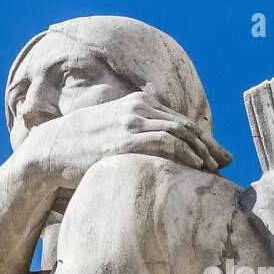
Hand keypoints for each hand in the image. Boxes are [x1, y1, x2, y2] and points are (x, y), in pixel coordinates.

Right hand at [24, 91, 231, 190]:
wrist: (49, 150)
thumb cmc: (77, 148)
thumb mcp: (108, 132)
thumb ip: (131, 135)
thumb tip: (151, 154)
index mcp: (136, 103)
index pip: (177, 120)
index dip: (201, 138)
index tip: (216, 155)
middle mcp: (138, 109)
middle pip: (185, 125)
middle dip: (208, 145)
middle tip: (224, 163)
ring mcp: (132, 123)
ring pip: (180, 133)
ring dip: (201, 151)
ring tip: (213, 170)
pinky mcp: (125, 140)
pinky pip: (166, 143)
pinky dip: (185, 154)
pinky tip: (196, 167)